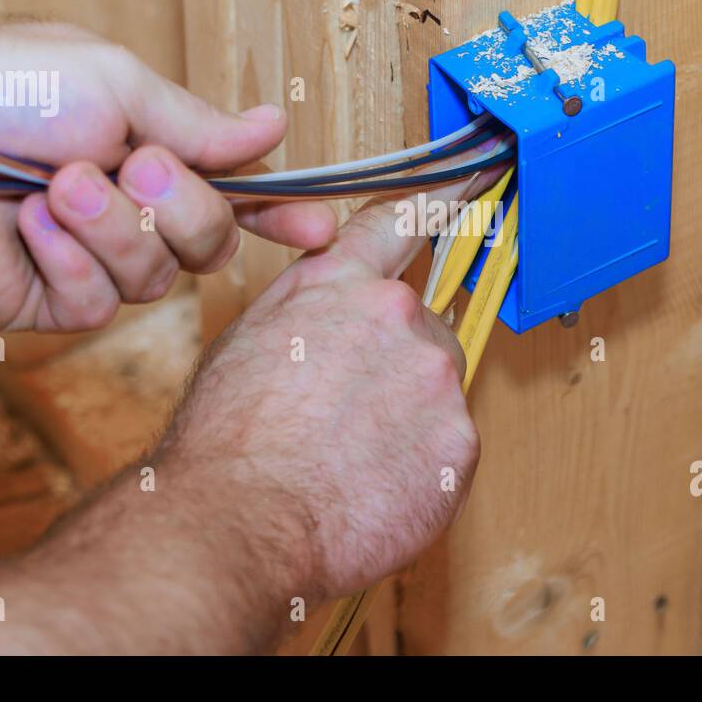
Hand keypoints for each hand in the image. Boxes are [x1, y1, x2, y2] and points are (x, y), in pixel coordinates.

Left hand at [0, 10, 335, 330]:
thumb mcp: (116, 84)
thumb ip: (199, 125)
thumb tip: (272, 127)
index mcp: (149, 151)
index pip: (235, 193)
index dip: (280, 214)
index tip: (322, 228)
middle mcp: (126, 209)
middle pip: (210, 242)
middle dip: (183, 206)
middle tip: (137, 165)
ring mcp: (87, 258)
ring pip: (156, 277)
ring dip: (112, 227)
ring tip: (54, 184)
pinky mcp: (44, 299)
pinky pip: (96, 305)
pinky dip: (68, 260)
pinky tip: (26, 225)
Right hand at [164, 179, 482, 602]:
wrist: (236, 520)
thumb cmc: (225, 441)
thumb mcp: (248, 339)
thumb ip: (310, 306)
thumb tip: (338, 306)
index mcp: (340, 284)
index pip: (401, 224)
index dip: (440, 200)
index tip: (476, 181)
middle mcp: (397, 316)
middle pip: (424, 329)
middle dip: (397, 366)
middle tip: (348, 415)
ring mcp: (435, 380)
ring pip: (438, 392)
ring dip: (409, 420)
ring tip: (350, 460)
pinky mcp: (460, 443)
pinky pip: (450, 450)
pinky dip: (422, 469)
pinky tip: (372, 488)